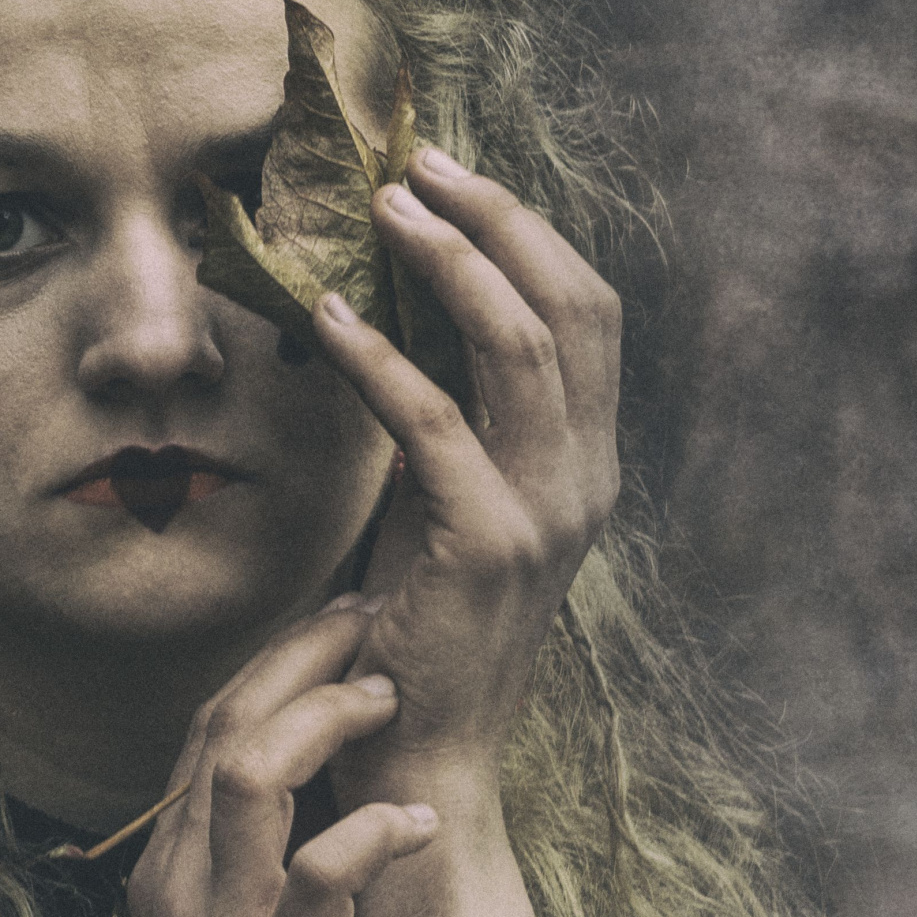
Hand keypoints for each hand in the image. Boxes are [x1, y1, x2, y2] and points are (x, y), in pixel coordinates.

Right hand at [116, 601, 437, 916]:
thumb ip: (240, 873)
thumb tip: (313, 801)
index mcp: (167, 870)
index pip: (206, 728)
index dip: (275, 661)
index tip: (341, 623)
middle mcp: (179, 884)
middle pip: (223, 723)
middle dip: (302, 653)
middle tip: (375, 615)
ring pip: (247, 772)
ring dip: (324, 714)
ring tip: (389, 694)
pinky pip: (317, 880)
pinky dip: (369, 833)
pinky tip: (417, 823)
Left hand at [314, 147, 621, 809]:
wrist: (416, 750)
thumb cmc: (411, 626)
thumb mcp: (438, 503)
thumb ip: (444, 420)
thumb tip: (398, 313)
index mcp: (583, 461)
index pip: (587, 311)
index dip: (525, 231)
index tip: (448, 178)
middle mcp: (584, 477)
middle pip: (574, 303)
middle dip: (498, 218)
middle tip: (417, 166)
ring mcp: (546, 511)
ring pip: (523, 343)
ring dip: (449, 263)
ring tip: (382, 211)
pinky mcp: (488, 544)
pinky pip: (435, 423)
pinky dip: (381, 361)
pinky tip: (329, 321)